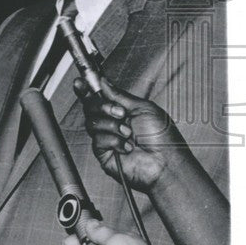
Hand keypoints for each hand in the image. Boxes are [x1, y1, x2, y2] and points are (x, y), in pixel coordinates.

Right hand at [74, 76, 186, 192]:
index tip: (80, 82)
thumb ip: (120, 95)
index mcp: (121, 110)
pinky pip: (98, 140)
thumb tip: (104, 83)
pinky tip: (126, 147)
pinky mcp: (103, 152)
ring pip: (92, 122)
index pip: (98, 96)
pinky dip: (114, 141)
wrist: (165, 162)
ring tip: (128, 132)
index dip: (86, 89)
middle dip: (103, 106)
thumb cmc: (162, 138)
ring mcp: (106, 137)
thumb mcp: (143, 108)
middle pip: (90, 107)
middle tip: (120, 112)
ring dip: (112, 125)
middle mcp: (111, 122)